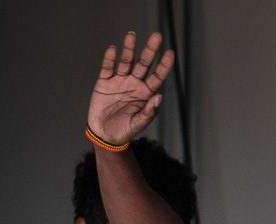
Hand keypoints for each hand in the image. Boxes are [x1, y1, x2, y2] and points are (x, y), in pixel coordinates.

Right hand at [89, 31, 173, 146]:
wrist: (105, 135)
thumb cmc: (125, 131)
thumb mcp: (139, 124)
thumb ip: (150, 112)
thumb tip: (159, 96)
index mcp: (146, 94)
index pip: (158, 76)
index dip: (164, 65)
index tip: (170, 53)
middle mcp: (134, 84)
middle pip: (144, 64)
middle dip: (150, 50)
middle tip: (157, 36)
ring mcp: (119, 81)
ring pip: (126, 62)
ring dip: (129, 49)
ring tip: (132, 35)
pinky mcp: (104, 82)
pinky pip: (108, 68)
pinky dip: (110, 59)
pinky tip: (114, 49)